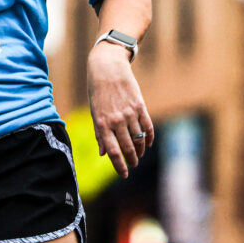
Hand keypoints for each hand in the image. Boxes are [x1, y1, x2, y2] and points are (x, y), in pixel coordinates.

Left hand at [87, 43, 153, 177]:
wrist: (107, 68)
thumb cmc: (98, 92)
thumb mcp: (94, 112)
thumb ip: (100, 134)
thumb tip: (103, 154)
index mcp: (102, 123)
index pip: (113, 151)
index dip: (119, 166)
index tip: (124, 175)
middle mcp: (116, 120)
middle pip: (127, 147)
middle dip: (131, 160)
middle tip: (133, 165)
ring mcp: (129, 113)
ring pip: (139, 139)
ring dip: (140, 150)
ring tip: (139, 155)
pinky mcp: (140, 106)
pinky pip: (147, 126)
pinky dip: (149, 137)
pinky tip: (148, 144)